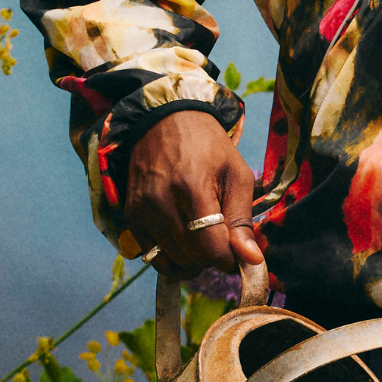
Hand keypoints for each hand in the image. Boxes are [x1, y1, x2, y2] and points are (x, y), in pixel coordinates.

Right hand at [124, 109, 263, 277]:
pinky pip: (152, 256)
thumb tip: (250, 260)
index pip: (210, 247)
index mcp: (192, 188)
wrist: (166, 121)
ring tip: (205, 238)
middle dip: (213, 258)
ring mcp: (141, 210)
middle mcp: (160, 202)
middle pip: (191, 257)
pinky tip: (185, 242)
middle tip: (224, 241)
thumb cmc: (208, 146)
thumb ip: (242, 219)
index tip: (240, 255)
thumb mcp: (236, 174)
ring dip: (194, 260)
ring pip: (172, 260)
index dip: (229, 259)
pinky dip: (172, 258)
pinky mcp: (130, 216)